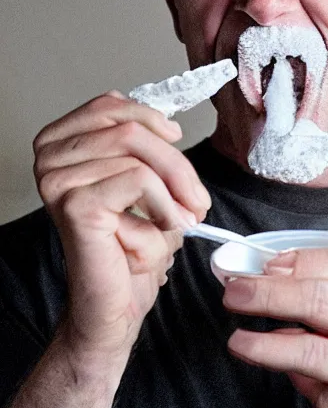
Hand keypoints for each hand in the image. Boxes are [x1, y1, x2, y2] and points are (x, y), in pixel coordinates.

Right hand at [33, 91, 210, 359]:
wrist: (115, 302)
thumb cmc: (129, 245)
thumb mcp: (142, 184)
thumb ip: (146, 149)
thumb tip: (170, 127)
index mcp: (61, 143)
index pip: (110, 105)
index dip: (152, 119)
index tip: (176, 139)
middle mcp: (50, 157)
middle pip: (131, 129)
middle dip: (177, 166)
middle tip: (196, 201)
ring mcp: (58, 180)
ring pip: (140, 156)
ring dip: (173, 196)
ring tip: (175, 224)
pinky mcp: (75, 205)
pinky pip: (140, 181)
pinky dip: (165, 209)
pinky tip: (161, 234)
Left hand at [223, 248, 327, 407]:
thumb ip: (313, 290)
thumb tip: (262, 272)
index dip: (302, 259)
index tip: (266, 264)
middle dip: (275, 283)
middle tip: (238, 285)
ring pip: (321, 312)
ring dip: (269, 303)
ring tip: (235, 304)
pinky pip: (309, 355)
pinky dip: (269, 346)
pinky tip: (245, 344)